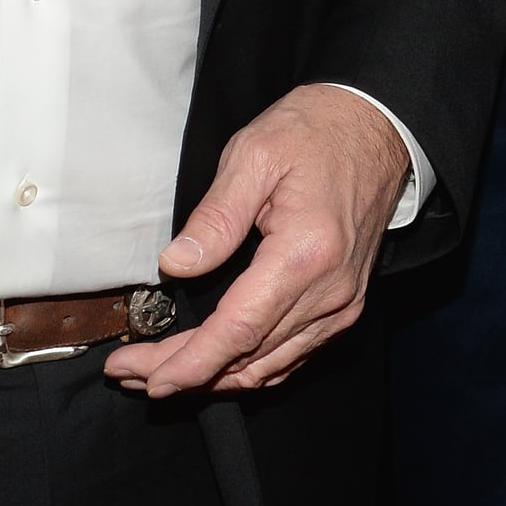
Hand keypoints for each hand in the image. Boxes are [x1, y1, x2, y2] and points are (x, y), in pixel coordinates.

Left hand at [106, 84, 409, 398]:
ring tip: (159, 374)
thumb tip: (175, 266)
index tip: (146, 378)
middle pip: (246, 357)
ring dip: (213, 378)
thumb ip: (216, 217)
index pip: (237, 330)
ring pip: (269, 366)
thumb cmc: (316, 133)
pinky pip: (291, 354)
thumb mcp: (254, 155)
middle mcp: (329, 292)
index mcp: (305, 255)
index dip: (189, 362)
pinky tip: (214, 365)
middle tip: (129, 373)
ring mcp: (341, 304)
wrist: (375, 126)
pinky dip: (248, 368)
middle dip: (185, 374)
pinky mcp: (343, 304)